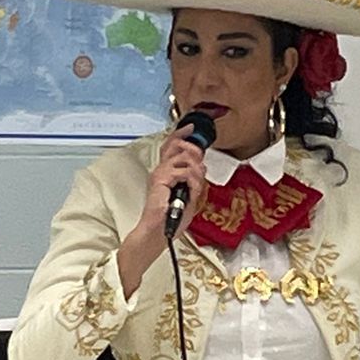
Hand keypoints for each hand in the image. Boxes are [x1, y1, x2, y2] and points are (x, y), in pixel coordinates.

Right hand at [120, 135, 209, 290]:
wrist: (158, 232)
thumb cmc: (170, 218)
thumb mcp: (188, 195)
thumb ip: (194, 179)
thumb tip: (201, 166)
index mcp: (166, 172)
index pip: (171, 145)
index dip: (181, 134)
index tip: (191, 127)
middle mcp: (161, 170)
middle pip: (176, 144)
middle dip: (194, 151)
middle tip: (199, 165)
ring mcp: (160, 174)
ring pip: (184, 157)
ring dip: (196, 170)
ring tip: (195, 185)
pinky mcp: (161, 180)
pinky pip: (184, 172)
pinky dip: (193, 181)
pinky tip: (192, 192)